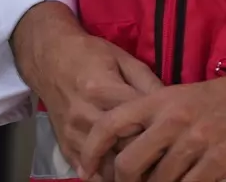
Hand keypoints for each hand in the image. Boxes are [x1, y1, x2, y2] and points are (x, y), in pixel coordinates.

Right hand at [12, 2, 163, 176]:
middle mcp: (84, 115)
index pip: (137, 119)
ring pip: (106, 165)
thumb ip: (147, 82)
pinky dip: (106, 175)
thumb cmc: (90, 54)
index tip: (175, 133)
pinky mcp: (64, 146)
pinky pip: (88, 171)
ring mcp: (72, 134)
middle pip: (123, 145)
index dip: (159, 127)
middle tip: (167, 154)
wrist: (49, 58)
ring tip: (148, 166)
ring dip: (127, 169)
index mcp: (101, 89)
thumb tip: (172, 105)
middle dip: (146, 151)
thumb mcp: (123, 58)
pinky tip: (123, 173)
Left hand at [84, 28, 225, 181]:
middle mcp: (175, 119)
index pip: (110, 125)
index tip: (86, 172)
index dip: (91, 153)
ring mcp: (198, 142)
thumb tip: (133, 143)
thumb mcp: (191, 95)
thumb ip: (161, 116)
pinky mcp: (220, 162)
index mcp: (165, 98)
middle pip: (128, 164)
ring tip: (170, 180)